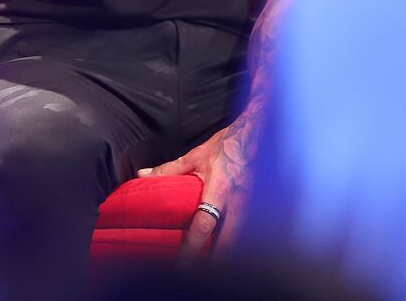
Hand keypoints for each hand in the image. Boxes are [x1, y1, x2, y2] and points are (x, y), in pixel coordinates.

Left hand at [138, 120, 248, 258]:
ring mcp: (253, 205)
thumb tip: (144, 175)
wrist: (256, 134)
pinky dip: (241, 240)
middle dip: (216, 260)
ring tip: (214, 264)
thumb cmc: (226, 145)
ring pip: (242, 237)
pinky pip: (251, 229)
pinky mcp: (261, 205)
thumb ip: (169, 170)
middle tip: (199, 272)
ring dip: (228, 250)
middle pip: (229, 241)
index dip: (193, 246)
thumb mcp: (195, 156)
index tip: (183, 263)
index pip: (204, 225)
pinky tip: (233, 249)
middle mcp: (239, 201)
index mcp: (219, 190)